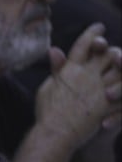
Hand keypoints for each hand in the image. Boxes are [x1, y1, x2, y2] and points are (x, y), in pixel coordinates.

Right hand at [36, 23, 121, 147]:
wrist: (55, 134)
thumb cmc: (47, 113)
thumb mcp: (47, 88)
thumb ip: (56, 69)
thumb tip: (54, 49)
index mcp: (70, 71)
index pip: (83, 45)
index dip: (92, 33)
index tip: (99, 26)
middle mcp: (87, 76)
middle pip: (106, 53)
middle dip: (110, 48)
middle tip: (110, 48)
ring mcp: (100, 89)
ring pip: (119, 69)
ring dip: (120, 63)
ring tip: (119, 62)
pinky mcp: (108, 103)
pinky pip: (121, 92)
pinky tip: (121, 84)